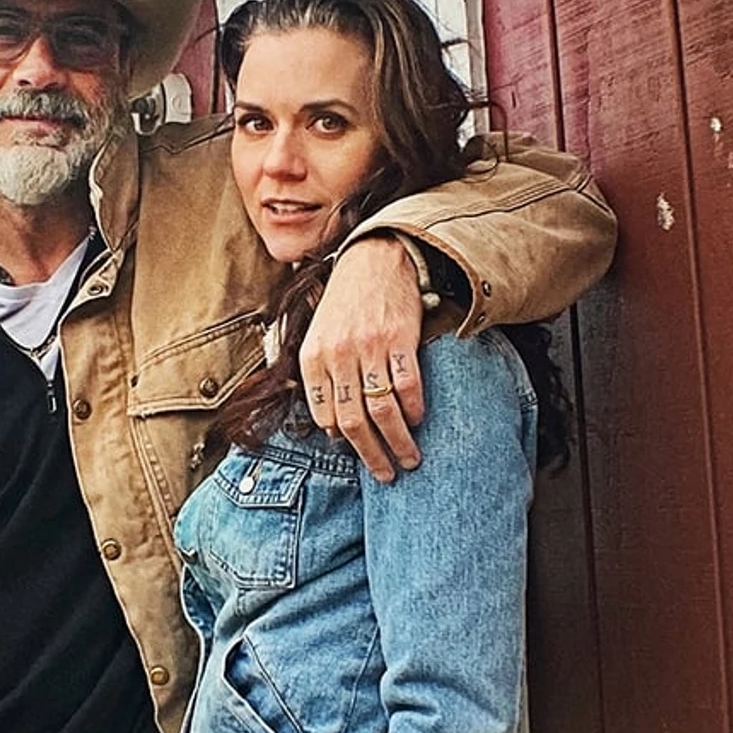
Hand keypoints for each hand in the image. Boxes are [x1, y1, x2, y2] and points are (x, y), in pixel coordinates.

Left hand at [302, 236, 426, 480]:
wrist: (375, 257)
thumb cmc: (346, 301)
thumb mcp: (317, 335)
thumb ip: (319, 377)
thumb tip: (329, 428)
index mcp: (313, 357)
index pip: (325, 417)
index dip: (343, 442)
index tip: (359, 454)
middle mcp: (338, 355)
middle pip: (354, 423)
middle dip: (372, 456)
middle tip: (387, 474)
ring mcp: (369, 347)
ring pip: (382, 411)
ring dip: (398, 443)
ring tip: (409, 460)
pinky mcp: (399, 338)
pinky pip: (407, 385)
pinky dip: (414, 409)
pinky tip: (419, 420)